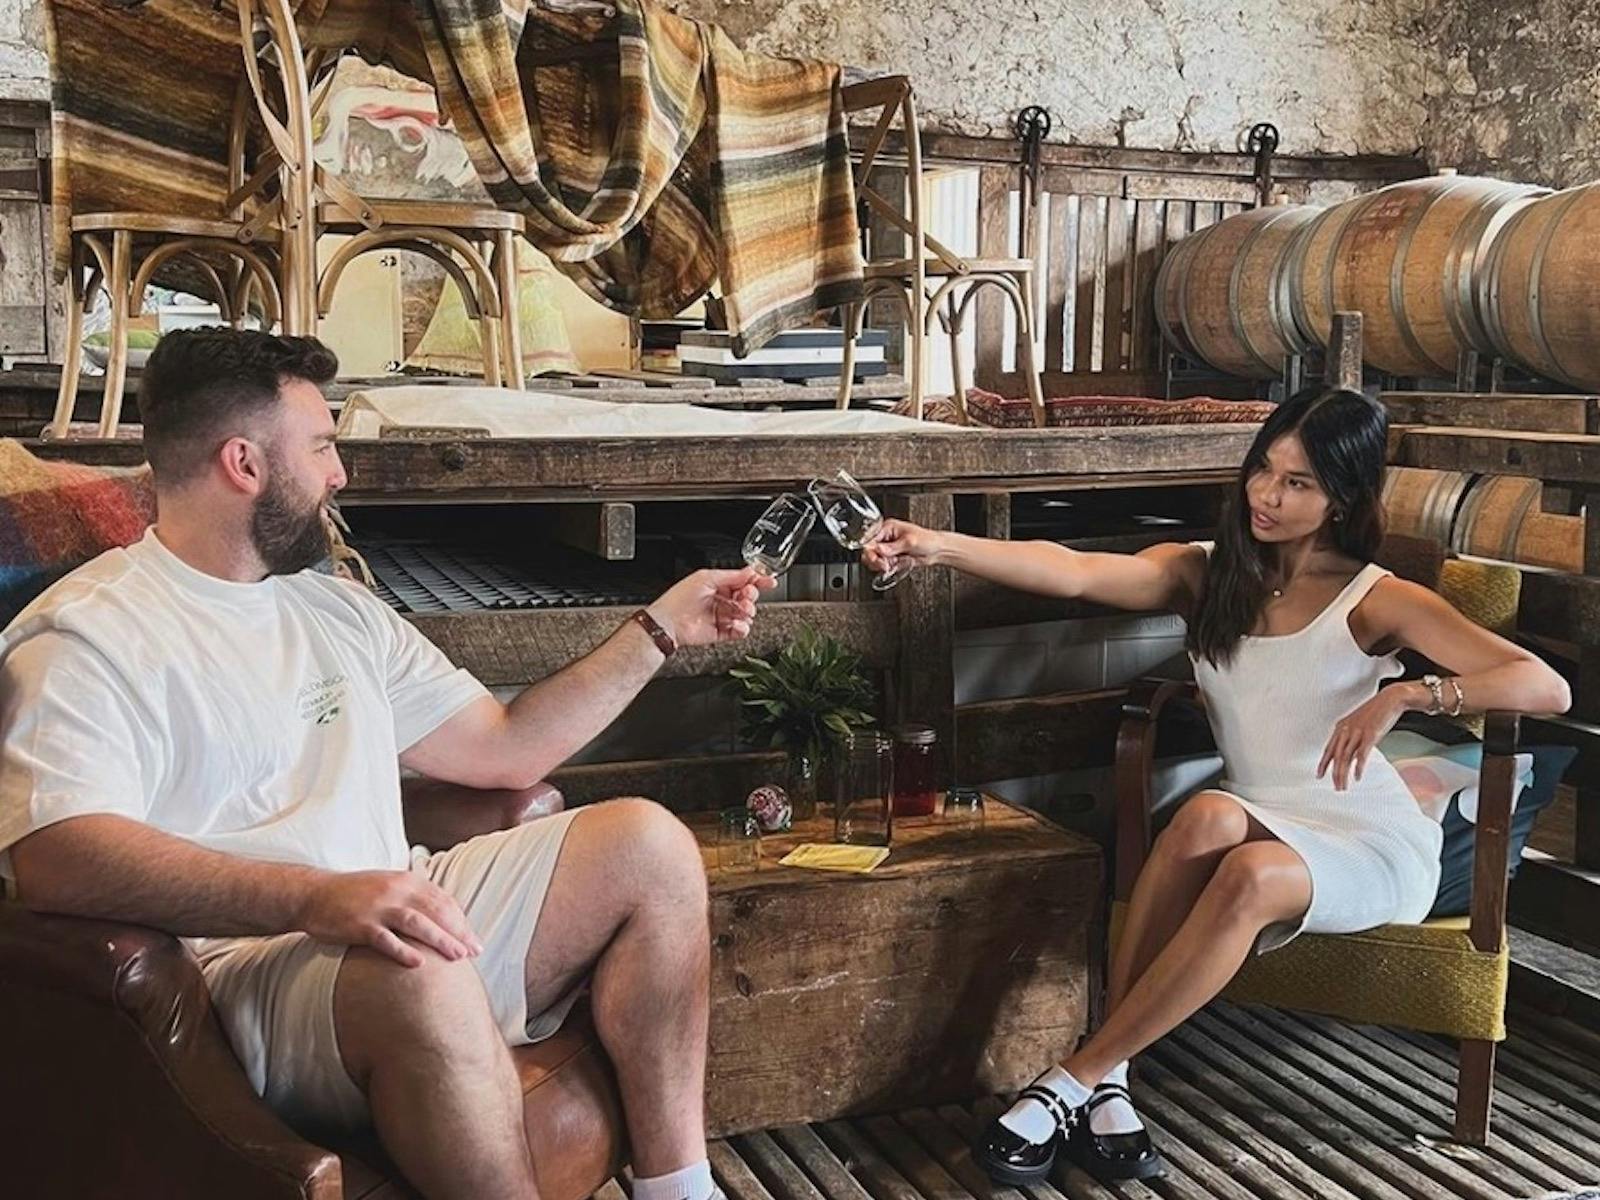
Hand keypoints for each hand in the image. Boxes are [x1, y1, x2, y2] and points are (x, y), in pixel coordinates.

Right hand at [295, 870, 482, 967]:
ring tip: (458, 956)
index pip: (442, 900)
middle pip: (435, 911)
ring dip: (440, 940)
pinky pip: (385, 939)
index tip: (473, 938)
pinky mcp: (359, 925)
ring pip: (417, 923)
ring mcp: (377, 907)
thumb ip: (414, 896)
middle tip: (475, 951)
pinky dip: (403, 951)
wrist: (314, 894)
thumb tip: (444, 915)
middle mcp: (395, 890)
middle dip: (458, 932)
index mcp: (406, 880)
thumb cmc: (355, 893)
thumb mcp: (389, 885)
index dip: (461, 920)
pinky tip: (419, 963)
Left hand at [649, 566, 774, 648]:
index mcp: (718, 584)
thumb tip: (750, 572)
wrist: (669, 622)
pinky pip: (740, 631)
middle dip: (751, 596)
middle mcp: (721, 600)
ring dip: (748, 611)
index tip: (770, 581)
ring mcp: (722, 617)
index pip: (743, 581)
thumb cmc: (680, 598)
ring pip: (747, 615)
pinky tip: (737, 624)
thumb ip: (732, 576)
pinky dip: (742, 628)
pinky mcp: (722, 633)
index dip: (758, 581)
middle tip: (748, 595)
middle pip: (748, 597)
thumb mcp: (707, 577)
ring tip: (741, 610)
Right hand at [862, 518, 941, 575]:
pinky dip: (886, 568)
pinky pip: (882, 564)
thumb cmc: (927, 540)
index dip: (871, 551)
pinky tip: (894, 566)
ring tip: (892, 564)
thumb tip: (878, 550)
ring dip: (881, 565)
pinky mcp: (891, 557)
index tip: (877, 559)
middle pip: (869, 551)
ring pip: (874, 559)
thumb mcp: (909, 542)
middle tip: (885, 565)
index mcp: (887, 528)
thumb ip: (893, 547)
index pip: (870, 539)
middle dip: (876, 560)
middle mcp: (885, 537)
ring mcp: (888, 548)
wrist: (937, 550)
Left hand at [1317, 685, 1408, 791]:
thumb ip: (1352, 739)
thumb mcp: (1359, 725)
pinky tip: (1357, 777)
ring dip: (1343, 774)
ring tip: (1343, 786)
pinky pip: (1361, 754)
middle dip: (1334, 773)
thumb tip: (1350, 756)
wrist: (1390, 699)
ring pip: (1345, 757)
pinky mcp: (1370, 734)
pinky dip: (1358, 767)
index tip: (1319, 775)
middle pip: (1336, 756)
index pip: (1329, 749)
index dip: (1323, 763)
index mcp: (1341, 727)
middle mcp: (1346, 729)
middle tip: (1335, 787)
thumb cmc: (1376, 713)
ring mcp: (1357, 732)